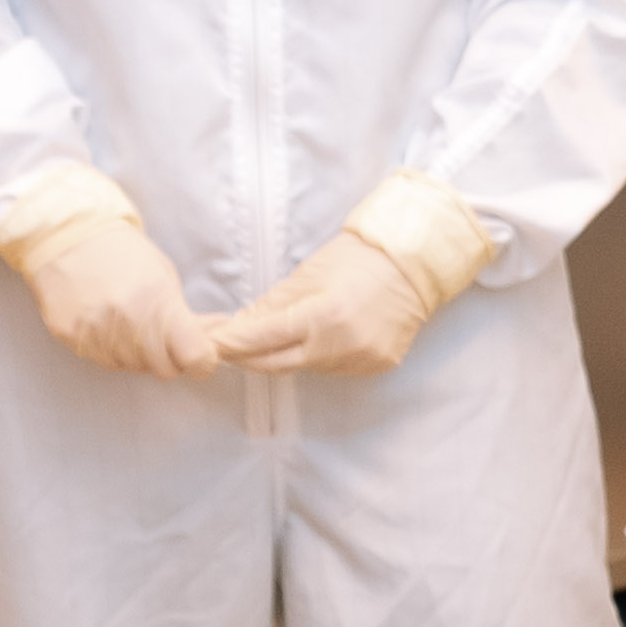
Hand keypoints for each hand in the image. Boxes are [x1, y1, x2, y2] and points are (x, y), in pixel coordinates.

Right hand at [11, 208, 226, 377]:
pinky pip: (103, 361)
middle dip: (170, 360)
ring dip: (138, 355)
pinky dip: (111, 351)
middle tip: (163, 339)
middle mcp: (128, 322)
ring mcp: (97, 333)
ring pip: (132, 368)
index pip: (194, 357)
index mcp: (158, 301)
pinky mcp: (72, 337)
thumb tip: (214, 334)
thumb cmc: (121, 251)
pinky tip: (107, 325)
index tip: (200, 357)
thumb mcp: (164, 275)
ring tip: (129, 324)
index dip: (202, 361)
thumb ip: (185, 314)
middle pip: (164, 370)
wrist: (68, 236)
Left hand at [206, 171, 492, 377]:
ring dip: (285, 356)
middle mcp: (341, 346)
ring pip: (305, 368)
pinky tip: (315, 341)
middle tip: (227, 350)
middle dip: (249, 358)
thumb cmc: (358, 258)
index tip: (213, 342)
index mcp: (321, 317)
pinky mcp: (375, 366)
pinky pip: (334, 368)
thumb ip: (272, 305)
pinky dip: (318, 357)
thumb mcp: (308, 274)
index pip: (263, 339)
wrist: (412, 263)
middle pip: (277, 365)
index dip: (234, 343)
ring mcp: (360, 360)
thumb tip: (239, 326)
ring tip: (272, 339)